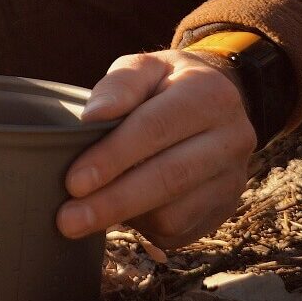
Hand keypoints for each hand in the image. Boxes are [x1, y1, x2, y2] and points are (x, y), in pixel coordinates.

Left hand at [57, 50, 257, 247]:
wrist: (212, 105)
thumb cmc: (164, 86)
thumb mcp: (144, 68)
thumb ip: (119, 85)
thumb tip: (92, 117)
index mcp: (212, 95)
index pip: (156, 128)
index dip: (112, 157)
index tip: (74, 182)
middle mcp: (233, 138)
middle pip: (168, 178)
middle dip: (112, 202)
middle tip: (67, 220)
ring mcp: (233, 178)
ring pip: (173, 213)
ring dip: (124, 217)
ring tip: (89, 209)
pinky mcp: (224, 209)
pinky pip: (177, 232)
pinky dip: (143, 226)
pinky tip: (125, 209)